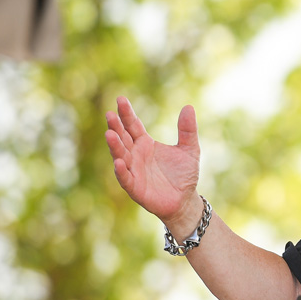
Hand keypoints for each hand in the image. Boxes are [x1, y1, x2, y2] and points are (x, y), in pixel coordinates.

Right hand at [105, 96, 200, 226]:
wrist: (185, 200)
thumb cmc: (184, 174)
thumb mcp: (190, 149)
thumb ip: (188, 130)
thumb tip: (188, 107)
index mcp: (145, 143)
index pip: (132, 125)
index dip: (126, 113)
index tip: (120, 99)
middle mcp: (135, 155)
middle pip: (122, 138)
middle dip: (116, 127)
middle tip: (110, 114)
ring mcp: (133, 170)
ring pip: (120, 156)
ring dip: (114, 146)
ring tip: (110, 134)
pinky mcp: (135, 187)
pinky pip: (125, 178)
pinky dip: (121, 171)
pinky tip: (118, 162)